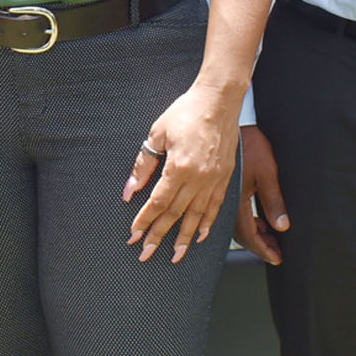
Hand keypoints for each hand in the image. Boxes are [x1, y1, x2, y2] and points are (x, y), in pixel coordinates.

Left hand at [125, 83, 239, 263]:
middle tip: (146, 254)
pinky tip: (199, 235)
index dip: (144, 221)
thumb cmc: (186, 112)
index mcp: (179, 167)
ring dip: (184, 237)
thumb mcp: (158, 134)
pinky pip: (215, 206)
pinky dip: (206, 223)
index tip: (133, 236)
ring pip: (196, 216)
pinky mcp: (225, 176)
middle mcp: (198, 178)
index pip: (158, 202)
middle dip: (159, 236)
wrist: (219, 100)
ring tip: (175, 256)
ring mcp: (214, 179)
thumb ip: (143, 165)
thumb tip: (130, 190)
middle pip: (175, 214)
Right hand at [233, 124, 289, 264]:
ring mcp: (225, 196)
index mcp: (236, 202)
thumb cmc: (248, 144)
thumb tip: (282, 226)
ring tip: (271, 236)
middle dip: (260, 245)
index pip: (249, 236)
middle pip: (243, 235)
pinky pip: (235, 214)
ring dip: (255, 233)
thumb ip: (274, 201)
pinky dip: (248, 222)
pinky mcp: (225, 189)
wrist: (228, 123)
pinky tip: (259, 219)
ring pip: (238, 226)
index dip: (264, 249)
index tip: (276, 258)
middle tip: (276, 251)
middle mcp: (227, 203)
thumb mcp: (267, 172)